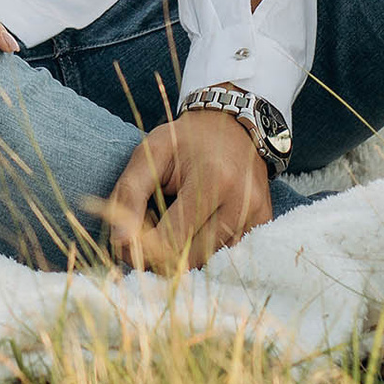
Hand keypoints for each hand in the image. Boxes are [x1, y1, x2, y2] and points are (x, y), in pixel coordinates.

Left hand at [101, 108, 271, 270]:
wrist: (232, 124)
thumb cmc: (185, 139)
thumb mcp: (150, 152)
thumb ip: (129, 193)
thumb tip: (119, 241)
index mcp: (212, 180)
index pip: (172, 239)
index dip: (143, 249)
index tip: (126, 243)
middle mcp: (241, 201)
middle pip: (192, 257)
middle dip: (161, 255)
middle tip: (145, 235)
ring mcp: (257, 214)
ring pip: (209, 259)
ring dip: (183, 251)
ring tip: (171, 222)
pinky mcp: (264, 222)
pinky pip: (226, 252)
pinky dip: (204, 245)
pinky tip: (195, 224)